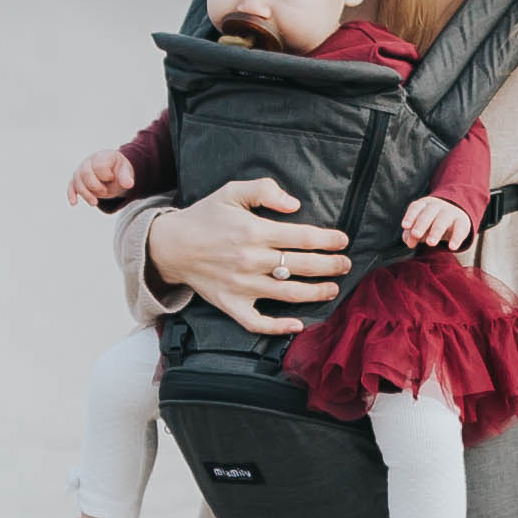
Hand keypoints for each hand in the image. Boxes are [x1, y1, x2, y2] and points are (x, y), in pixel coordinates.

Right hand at [68, 146, 136, 207]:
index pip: (99, 166)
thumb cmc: (119, 171)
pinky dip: (71, 194)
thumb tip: (129, 184)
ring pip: (77, 181)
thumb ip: (126, 177)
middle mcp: (89, 161)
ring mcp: (81, 170)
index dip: (106, 176)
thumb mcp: (125, 172)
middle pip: (85, 173)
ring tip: (94, 203)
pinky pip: (71, 186)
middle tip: (105, 192)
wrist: (113, 172)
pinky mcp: (77, 180)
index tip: (112, 178)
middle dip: (95, 186)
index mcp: (102, 156)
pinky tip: (74, 203)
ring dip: (85, 194)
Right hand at [144, 174, 351, 335]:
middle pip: (302, 266)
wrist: (171, 245)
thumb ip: (264, 191)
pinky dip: (279, 327)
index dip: (328, 240)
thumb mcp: (231, 191)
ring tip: (333, 289)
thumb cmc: (205, 216)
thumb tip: (294, 204)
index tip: (342, 241)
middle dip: (330, 266)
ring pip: (288, 294)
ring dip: (316, 293)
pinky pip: (258, 322)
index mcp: (254, 232)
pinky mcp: (232, 304)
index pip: (303, 238)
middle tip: (346, 265)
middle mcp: (251, 261)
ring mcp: (242, 286)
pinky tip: (298, 324)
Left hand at [399, 195, 471, 252]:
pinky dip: (456, 238)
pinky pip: (460, 229)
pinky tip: (452, 247)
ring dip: (436, 231)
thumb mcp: (420, 227)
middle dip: (421, 223)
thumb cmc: (431, 222)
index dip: (410, 216)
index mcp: (424, 205)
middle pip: (428, 213)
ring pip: (442, 220)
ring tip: (430, 243)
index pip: (415, 208)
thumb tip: (409, 242)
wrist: (455, 215)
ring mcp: (450, 213)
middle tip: (416, 234)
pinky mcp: (462, 222)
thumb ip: (411, 234)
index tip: (405, 226)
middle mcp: (436, 206)